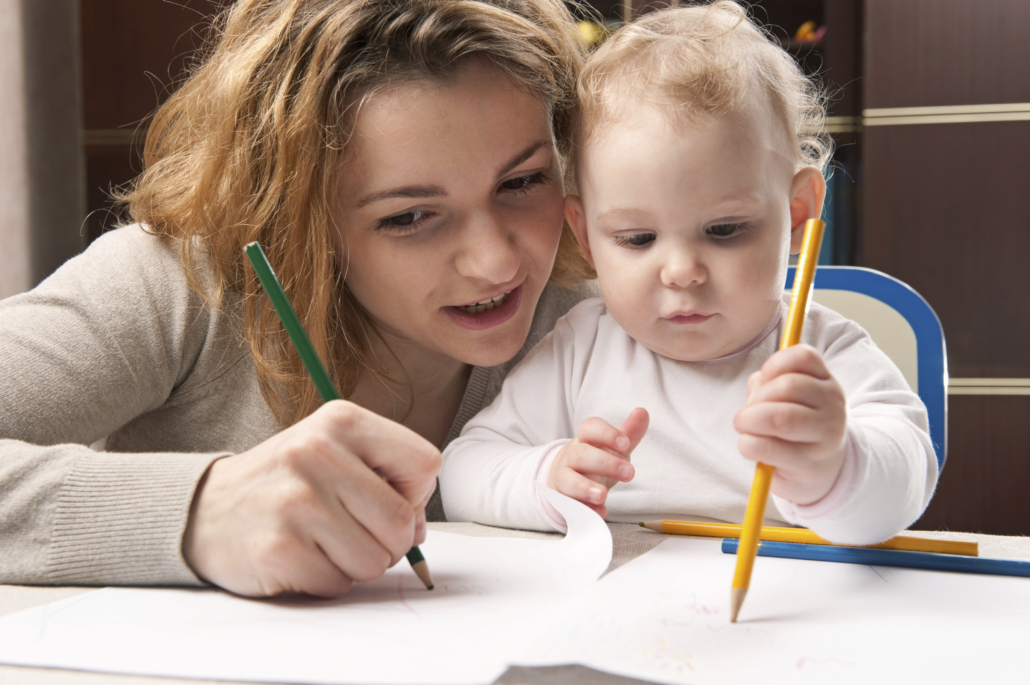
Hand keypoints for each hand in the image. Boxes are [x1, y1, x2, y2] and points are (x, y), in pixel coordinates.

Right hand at [182, 400, 440, 597]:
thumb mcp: (335, 451)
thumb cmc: (285, 483)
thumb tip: (419, 527)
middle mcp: (318, 453)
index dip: (414, 494)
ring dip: (357, 564)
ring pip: (375, 560)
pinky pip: (338, 583)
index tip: (385, 498)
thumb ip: (386, 477)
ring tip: (323, 542)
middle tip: (355, 532)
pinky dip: (326, 580)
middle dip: (389, 541)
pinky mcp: (279, 548)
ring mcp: (296, 501)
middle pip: (402, 521)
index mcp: (342, 420)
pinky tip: (300, 556)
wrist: (206, 509)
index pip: (425, 463)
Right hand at [548, 408, 648, 516]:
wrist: (566, 479)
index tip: (625, 443)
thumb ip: (629, 432)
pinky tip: (600, 512)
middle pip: (581, 454)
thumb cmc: (595, 459)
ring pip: (568, 480)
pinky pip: (570, 505)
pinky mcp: (564, 499)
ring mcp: (565, 478)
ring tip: (603, 495)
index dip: (606, 434)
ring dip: (585, 488)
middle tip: (630, 473)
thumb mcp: (613, 446)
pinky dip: (585, 510)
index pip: (590, 428)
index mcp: (586, 439)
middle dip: (605, 463)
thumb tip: (642, 412)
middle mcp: (572, 456)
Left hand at [733, 344, 846, 504]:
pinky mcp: (806, 464)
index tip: (764, 379)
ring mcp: (824, 436)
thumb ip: (769, 384)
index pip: (804, 357)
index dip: (775, 364)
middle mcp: (832, 406)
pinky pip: (766, 447)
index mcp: (826, 382)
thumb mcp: (788, 399)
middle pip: (789, 386)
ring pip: (780, 417)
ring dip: (750, 420)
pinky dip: (748, 444)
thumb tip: (758, 384)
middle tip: (747, 413)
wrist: (822, 470)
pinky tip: (751, 447)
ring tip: (746, 427)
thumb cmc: (796, 427)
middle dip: (757, 398)